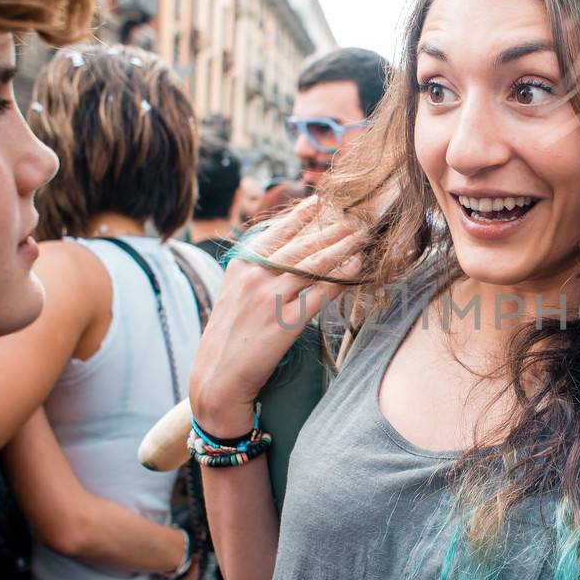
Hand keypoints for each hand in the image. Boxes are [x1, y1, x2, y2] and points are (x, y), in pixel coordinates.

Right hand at [189, 196, 363, 435]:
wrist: (217, 378)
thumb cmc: (228, 339)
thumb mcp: (233, 296)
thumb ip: (254, 273)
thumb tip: (282, 256)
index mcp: (241, 267)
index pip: (275, 234)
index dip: (299, 216)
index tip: (318, 201)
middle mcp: (255, 278)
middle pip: (301, 247)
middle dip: (331, 231)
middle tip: (355, 219)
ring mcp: (270, 299)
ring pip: (313, 266)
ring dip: (341, 248)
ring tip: (361, 236)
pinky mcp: (285, 323)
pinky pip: (319, 294)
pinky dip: (340, 278)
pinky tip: (356, 268)